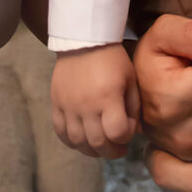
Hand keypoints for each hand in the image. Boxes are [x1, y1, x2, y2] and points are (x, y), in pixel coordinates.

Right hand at [51, 43, 140, 158]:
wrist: (85, 40)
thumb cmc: (113, 58)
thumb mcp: (130, 78)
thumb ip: (134, 107)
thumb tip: (135, 132)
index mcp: (108, 96)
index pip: (117, 132)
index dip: (126, 137)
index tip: (129, 129)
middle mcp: (86, 105)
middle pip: (97, 143)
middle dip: (112, 151)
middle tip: (119, 149)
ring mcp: (68, 106)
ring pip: (78, 142)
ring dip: (92, 151)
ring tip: (102, 146)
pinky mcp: (56, 104)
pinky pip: (60, 132)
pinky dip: (72, 142)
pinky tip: (82, 140)